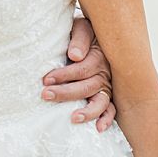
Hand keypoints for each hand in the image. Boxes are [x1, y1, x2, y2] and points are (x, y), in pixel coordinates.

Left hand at [41, 13, 115, 130]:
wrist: (99, 34)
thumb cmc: (86, 32)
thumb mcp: (83, 27)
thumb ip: (79, 39)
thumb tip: (74, 55)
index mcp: (99, 56)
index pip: (82, 69)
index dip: (64, 75)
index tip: (46, 79)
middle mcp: (105, 73)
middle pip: (88, 86)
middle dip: (66, 93)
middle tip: (46, 95)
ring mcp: (107, 86)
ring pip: (100, 101)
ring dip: (88, 111)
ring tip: (74, 118)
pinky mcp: (107, 95)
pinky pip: (111, 109)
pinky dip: (107, 119)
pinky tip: (99, 129)